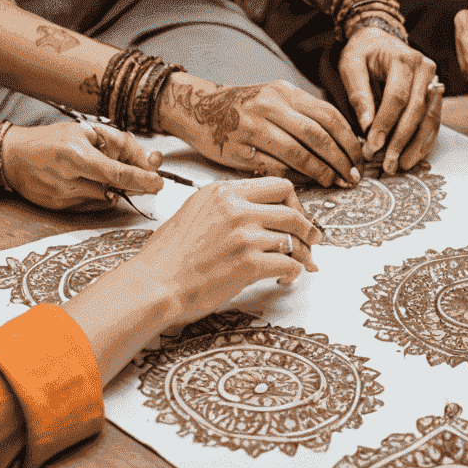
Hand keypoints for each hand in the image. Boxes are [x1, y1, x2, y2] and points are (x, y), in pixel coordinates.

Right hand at [2, 121, 162, 210]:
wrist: (12, 156)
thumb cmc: (50, 139)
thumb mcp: (84, 131)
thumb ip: (116, 143)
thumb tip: (144, 159)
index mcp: (77, 154)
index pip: (118, 173)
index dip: (142, 179)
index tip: (158, 181)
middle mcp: (69, 178)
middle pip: (114, 189)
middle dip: (134, 185)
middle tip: (147, 180)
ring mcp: (62, 196)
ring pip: (103, 197)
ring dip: (113, 188)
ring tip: (101, 171)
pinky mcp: (57, 207)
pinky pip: (88, 203)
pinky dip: (95, 193)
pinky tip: (87, 181)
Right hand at [133, 176, 324, 314]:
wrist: (154, 283)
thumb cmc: (167, 255)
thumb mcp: (194, 211)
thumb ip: (225, 205)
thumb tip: (253, 210)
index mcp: (223, 191)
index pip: (275, 184)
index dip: (293, 201)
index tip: (296, 214)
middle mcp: (236, 208)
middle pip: (291, 208)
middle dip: (307, 226)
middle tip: (312, 238)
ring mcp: (244, 235)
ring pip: (292, 237)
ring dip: (302, 254)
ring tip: (302, 263)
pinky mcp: (249, 263)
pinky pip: (288, 263)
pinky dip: (294, 272)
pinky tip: (286, 278)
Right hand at [164, 75, 363, 187]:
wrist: (199, 108)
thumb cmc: (243, 107)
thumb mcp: (273, 98)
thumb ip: (302, 114)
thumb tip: (340, 140)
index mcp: (283, 92)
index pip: (327, 115)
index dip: (347, 139)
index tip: (358, 157)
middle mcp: (270, 105)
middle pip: (317, 135)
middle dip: (339, 159)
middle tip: (352, 176)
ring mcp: (253, 127)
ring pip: (297, 153)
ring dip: (321, 172)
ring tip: (333, 183)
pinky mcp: (239, 150)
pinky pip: (273, 167)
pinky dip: (294, 179)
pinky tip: (305, 186)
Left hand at [338, 25, 441, 173]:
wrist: (379, 38)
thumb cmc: (363, 51)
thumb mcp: (351, 64)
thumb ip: (358, 93)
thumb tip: (367, 125)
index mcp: (403, 59)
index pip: (396, 97)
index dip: (385, 124)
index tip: (373, 145)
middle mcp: (424, 69)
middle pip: (416, 111)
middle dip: (401, 140)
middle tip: (388, 163)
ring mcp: (433, 81)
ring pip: (429, 119)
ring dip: (416, 145)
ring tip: (401, 165)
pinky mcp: (433, 93)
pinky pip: (433, 121)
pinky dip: (423, 141)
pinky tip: (412, 156)